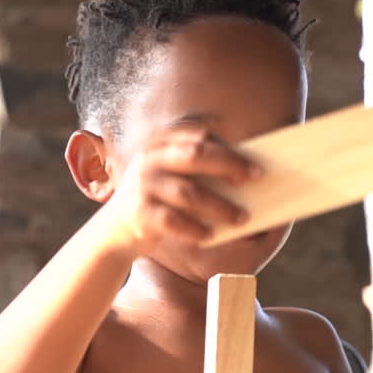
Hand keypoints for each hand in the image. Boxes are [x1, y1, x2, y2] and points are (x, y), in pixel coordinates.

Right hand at [101, 127, 258, 253]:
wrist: (116, 229)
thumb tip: (245, 174)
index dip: (228, 148)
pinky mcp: (140, 212)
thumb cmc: (158, 199)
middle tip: (256, 179)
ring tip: (242, 218)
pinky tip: (210, 236)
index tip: (255, 164)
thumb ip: (196, 168)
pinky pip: (174, 221)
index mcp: (161, 144)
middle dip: (229, 166)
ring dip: (220, 206)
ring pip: (188, 192)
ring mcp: (143, 185)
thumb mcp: (170, 175)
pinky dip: (195, 229)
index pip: (198, 136)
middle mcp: (150, 159)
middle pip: (196, 155)